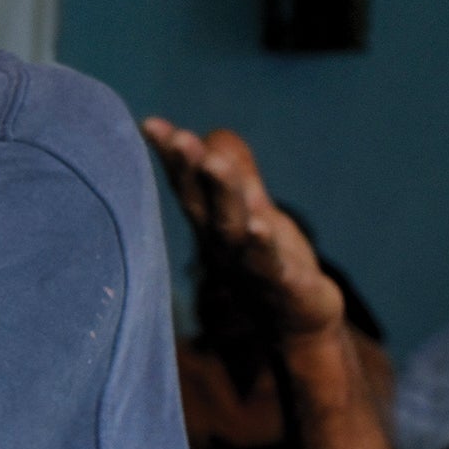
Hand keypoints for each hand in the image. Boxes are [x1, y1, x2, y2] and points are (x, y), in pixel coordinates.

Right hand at [141, 119, 344, 340]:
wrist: (296, 325)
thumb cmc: (266, 264)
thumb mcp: (251, 215)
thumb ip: (237, 175)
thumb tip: (215, 133)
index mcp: (214, 225)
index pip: (190, 186)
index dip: (173, 157)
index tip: (152, 123)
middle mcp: (225, 245)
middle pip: (206, 204)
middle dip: (193, 169)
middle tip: (183, 137)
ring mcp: (252, 266)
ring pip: (235, 230)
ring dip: (225, 196)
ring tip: (215, 163)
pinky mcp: (286, 286)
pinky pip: (272, 266)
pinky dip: (265, 248)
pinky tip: (262, 227)